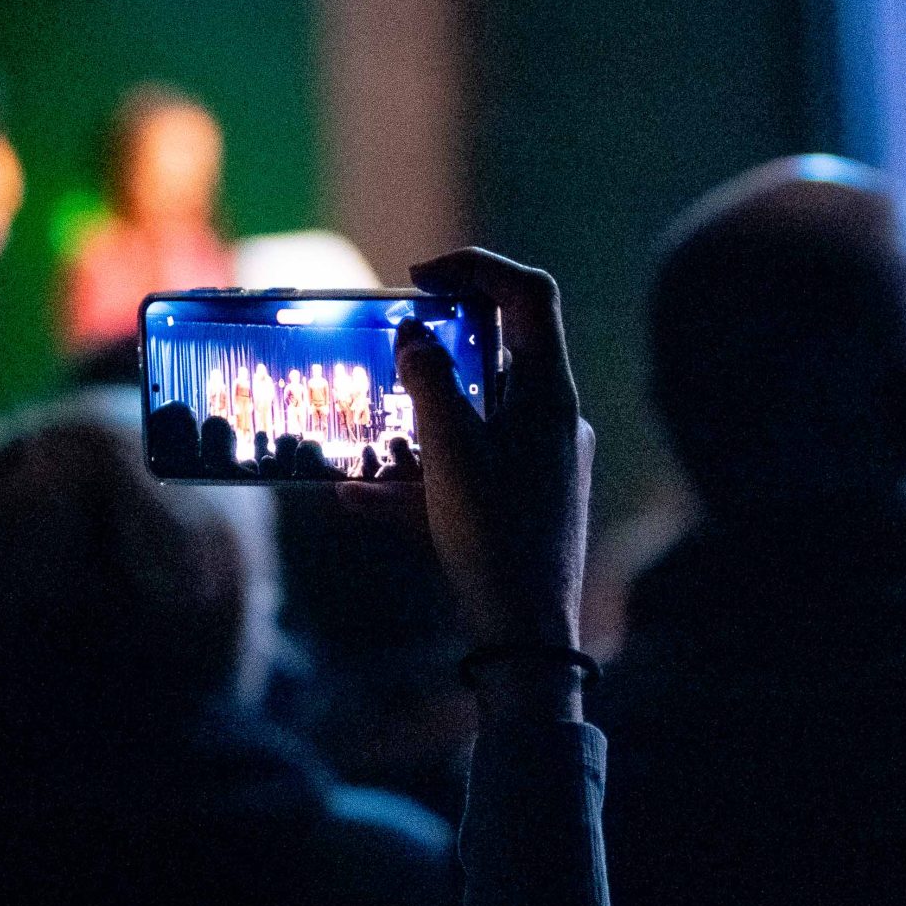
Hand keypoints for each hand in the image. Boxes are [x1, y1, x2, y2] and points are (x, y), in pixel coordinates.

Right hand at [394, 248, 592, 657]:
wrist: (527, 636)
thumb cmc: (496, 537)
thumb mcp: (452, 452)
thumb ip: (430, 383)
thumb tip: (414, 335)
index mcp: (548, 394)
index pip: (528, 296)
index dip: (476, 269)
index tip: (418, 278)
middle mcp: (550, 421)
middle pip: (496, 356)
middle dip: (432, 351)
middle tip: (385, 350)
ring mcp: (537, 465)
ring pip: (472, 419)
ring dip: (413, 421)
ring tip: (359, 438)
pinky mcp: (518, 506)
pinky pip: (462, 473)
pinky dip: (414, 478)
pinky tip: (354, 498)